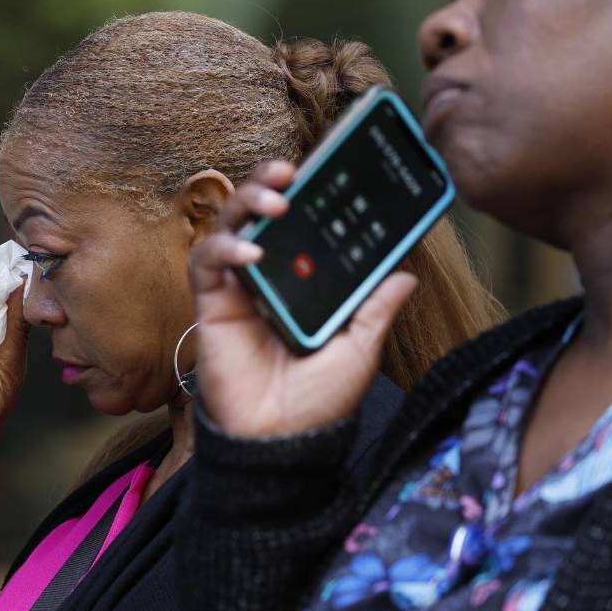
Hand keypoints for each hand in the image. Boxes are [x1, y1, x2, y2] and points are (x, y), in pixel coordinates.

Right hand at [188, 161, 416, 437]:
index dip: (307, 194)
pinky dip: (224, 250)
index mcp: (302, 282)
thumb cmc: (317, 401)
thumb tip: (405, 273)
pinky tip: (250, 255)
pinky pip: (206, 262)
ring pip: (228, 225)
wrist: (280, 441)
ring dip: (247, 204)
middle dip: (268, 184)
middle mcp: (267, 277)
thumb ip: (374, 309)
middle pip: (258, 213)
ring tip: (276, 203)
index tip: (326, 169)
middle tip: (289, 171)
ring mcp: (237, 288)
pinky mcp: (211, 303)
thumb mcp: (359, 349)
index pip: (301, 224)